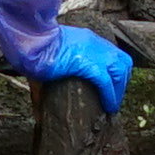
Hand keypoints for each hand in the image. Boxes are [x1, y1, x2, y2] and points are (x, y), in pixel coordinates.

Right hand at [12, 23, 136, 109]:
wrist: (32, 40)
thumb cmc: (33, 49)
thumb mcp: (51, 58)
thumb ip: (54, 76)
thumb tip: (40, 114)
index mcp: (88, 39)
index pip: (112, 53)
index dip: (115, 71)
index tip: (110, 85)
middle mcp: (95, 44)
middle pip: (123, 62)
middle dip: (121, 82)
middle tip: (112, 98)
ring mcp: (94, 52)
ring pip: (120, 71)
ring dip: (118, 90)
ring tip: (111, 105)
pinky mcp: (89, 64)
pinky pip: (107, 82)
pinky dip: (110, 96)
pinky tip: (108, 107)